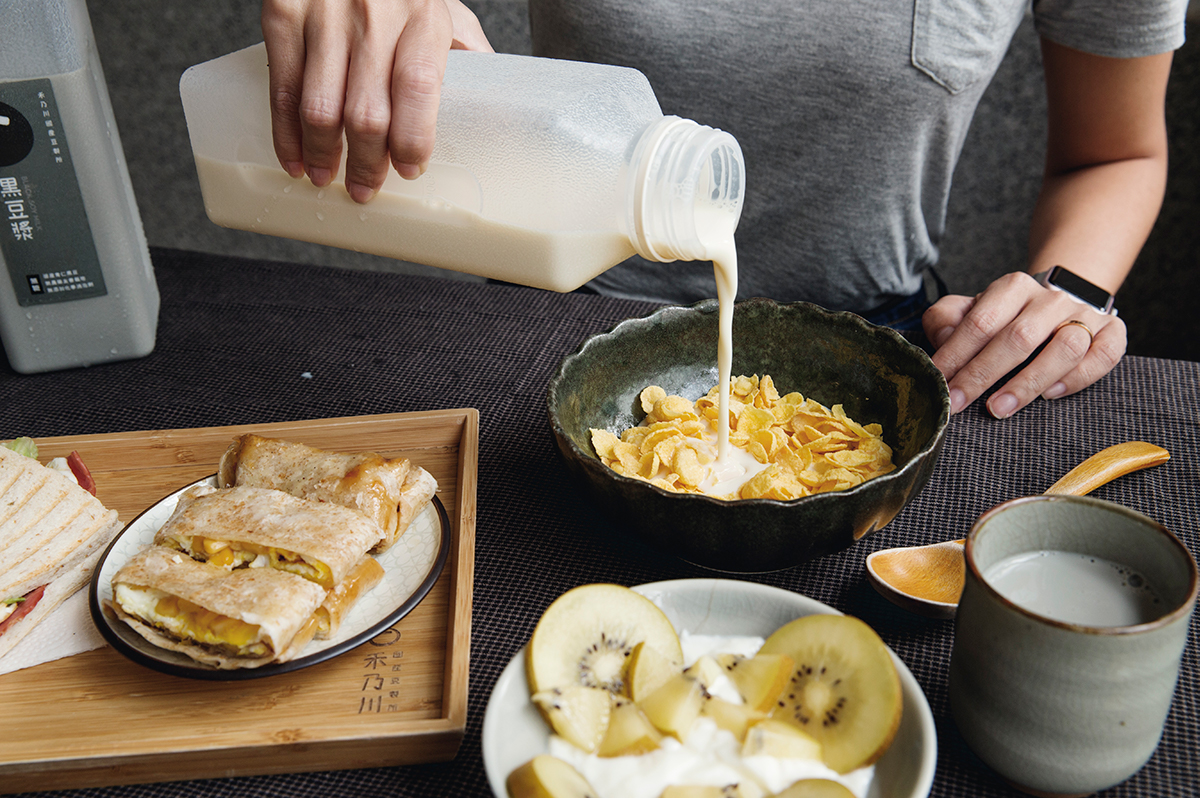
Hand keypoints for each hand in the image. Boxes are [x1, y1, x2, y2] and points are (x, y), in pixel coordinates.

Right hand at [261, 0, 492, 202]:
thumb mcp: (444, 8)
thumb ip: (467, 54)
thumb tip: (499, 112)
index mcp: (423, 18)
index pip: (418, 90)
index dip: (412, 141)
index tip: (409, 169)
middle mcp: (373, 16)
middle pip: (367, 112)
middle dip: (366, 163)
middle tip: (366, 188)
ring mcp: (324, 16)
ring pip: (320, 109)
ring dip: (324, 155)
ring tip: (328, 177)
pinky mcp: (283, 15)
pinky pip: (283, 89)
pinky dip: (286, 133)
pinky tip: (297, 157)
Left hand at [923, 272, 1125, 417]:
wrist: (1059, 302)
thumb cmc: (1008, 316)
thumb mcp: (972, 310)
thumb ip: (947, 319)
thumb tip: (942, 339)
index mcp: (1012, 288)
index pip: (981, 322)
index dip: (956, 355)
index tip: (939, 383)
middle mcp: (1051, 299)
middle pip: (1018, 337)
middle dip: (984, 374)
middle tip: (960, 402)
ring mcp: (1084, 315)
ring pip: (1065, 346)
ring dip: (1030, 381)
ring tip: (1000, 407)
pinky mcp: (1112, 332)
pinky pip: (1104, 355)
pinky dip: (1079, 377)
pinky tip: (1051, 394)